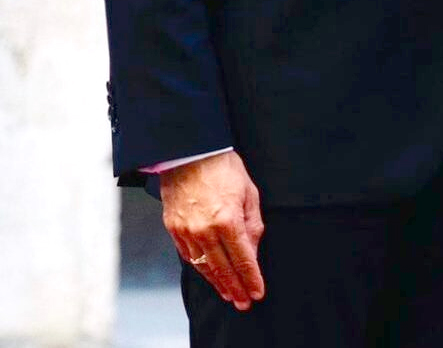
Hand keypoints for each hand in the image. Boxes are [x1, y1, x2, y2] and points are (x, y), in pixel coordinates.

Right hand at [160, 150, 265, 310]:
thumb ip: (252, 224)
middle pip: (222, 268)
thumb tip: (252, 250)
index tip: (257, 292)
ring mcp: (186, 231)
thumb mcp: (249, 192)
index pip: (242, 258)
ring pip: (203, 266)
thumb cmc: (223, 168)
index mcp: (227, 220)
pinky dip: (199, 268)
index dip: (251, 278)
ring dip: (217, 283)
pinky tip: (208, 275)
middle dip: (235, 288)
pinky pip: (187, 255)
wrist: (189, 152)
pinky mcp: (173, 228)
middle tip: (244, 302)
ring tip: (228, 294)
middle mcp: (204, 230)